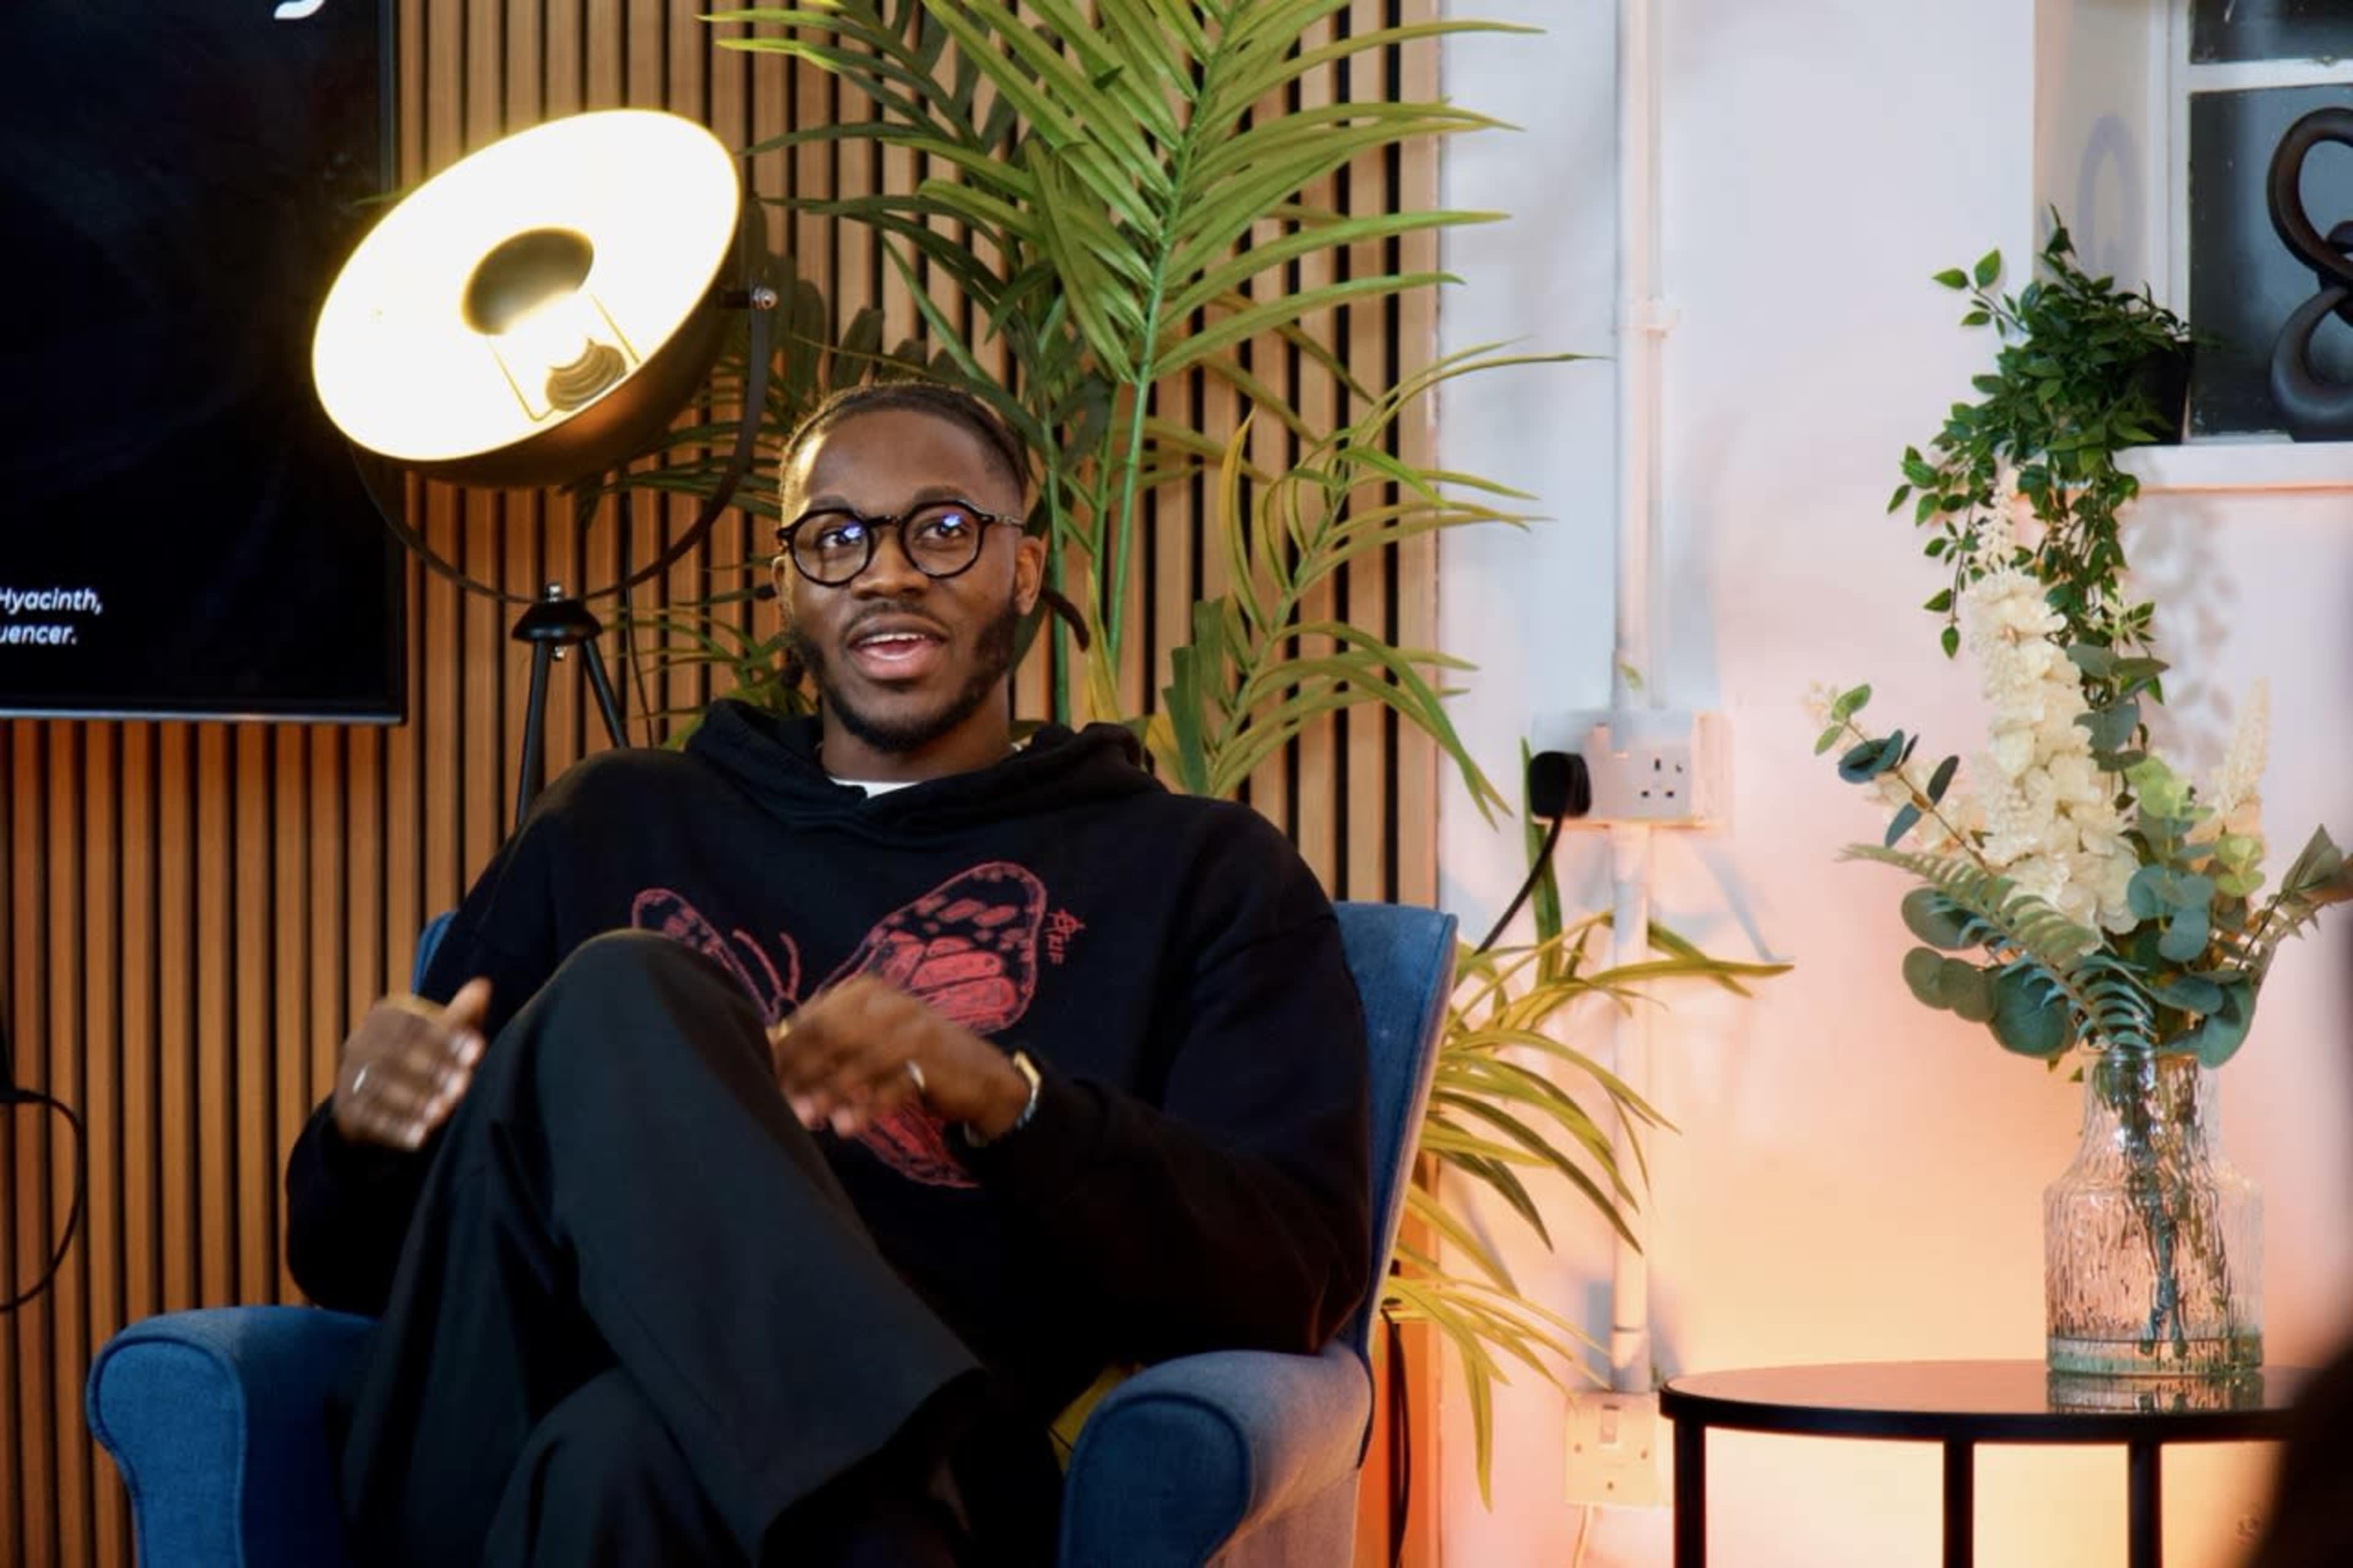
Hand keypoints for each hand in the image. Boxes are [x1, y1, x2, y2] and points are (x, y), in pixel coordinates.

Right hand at [332, 978, 491, 1149]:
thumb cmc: (421, 1053)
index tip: (479, 1051)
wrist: (375, 1091)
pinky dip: (395, 1130)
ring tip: (444, 1113)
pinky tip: (421, 1138)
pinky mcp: (346, 1110)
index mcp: (383, 1017)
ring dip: (414, 1102)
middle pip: (396, 1055)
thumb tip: (483, 986)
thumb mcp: (440, 1032)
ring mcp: (348, 1077)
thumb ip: (460, 1014)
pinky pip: (369, 1120)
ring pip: (380, 1089)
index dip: (447, 1036)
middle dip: (433, 1071)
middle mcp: (359, 1043)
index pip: (414, 1023)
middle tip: (464, 1086)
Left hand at [770, 975, 1029, 1139]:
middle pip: (832, 1034)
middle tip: (781, 1102)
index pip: (814, 1017)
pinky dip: (866, 1108)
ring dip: (829, 1092)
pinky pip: (891, 1085)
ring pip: (860, 1060)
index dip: (786, 1050)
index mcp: (865, 990)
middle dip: (802, 1071)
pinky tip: (846, 1126)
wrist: (977, 1073)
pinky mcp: (933, 1059)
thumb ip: (824, 1043)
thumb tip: (764, 1051)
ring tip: (807, 1117)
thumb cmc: (906, 1056)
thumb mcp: (865, 1039)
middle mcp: (889, 1001)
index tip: (762, 1079)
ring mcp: (914, 1028)